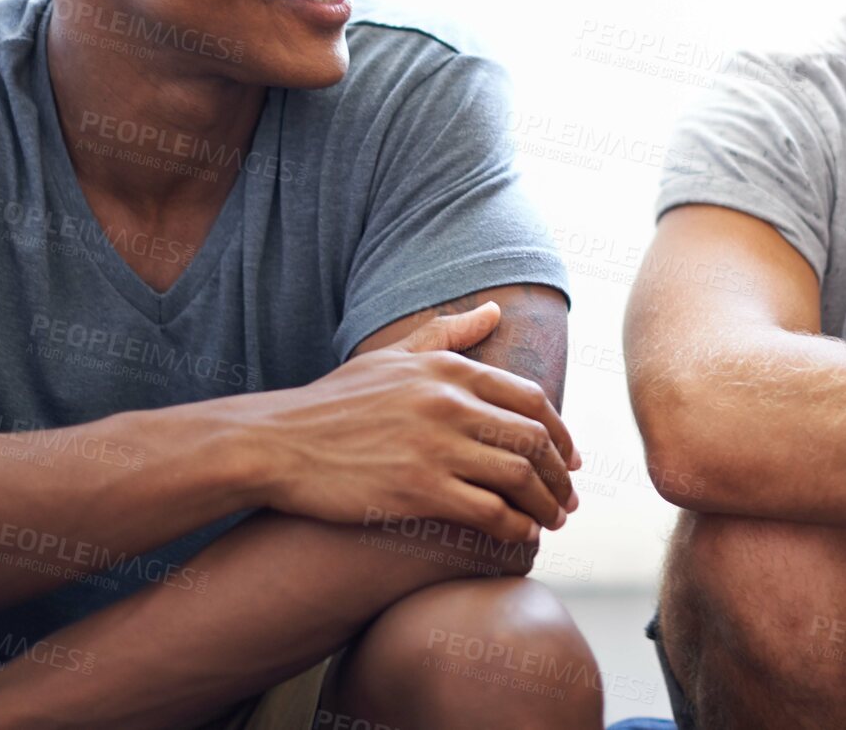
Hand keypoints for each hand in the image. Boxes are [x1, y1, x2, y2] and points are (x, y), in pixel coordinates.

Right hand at [239, 303, 581, 543]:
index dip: (560, 433)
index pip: (531, 399)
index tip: (569, 458)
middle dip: (560, 473)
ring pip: (519, 476)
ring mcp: (435, 446)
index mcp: (448, 369)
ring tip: (551, 521)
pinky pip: (489, 511)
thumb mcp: (391, 356)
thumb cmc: (333, 402)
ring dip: (545, 504)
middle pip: (534, 439)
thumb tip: (494, 309)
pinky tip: (518, 536)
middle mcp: (449, 403)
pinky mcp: (419, 490)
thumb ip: (447, 332)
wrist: (276, 443)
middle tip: (567, 497)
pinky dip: (514, 526)